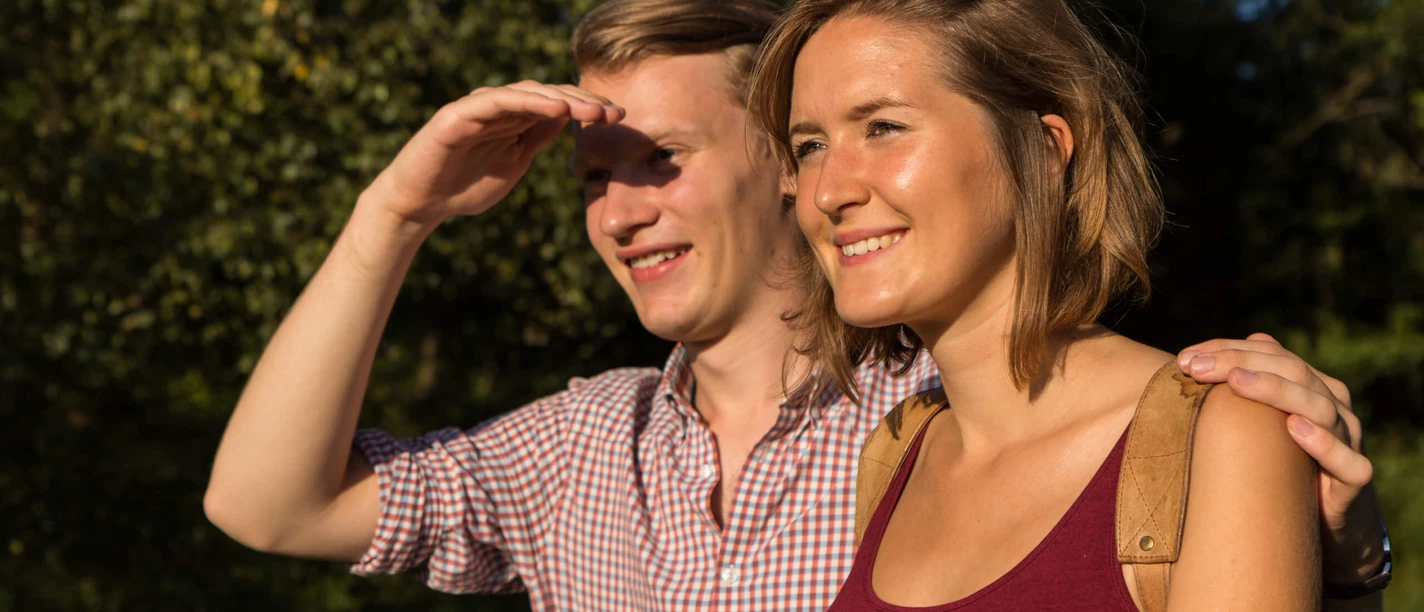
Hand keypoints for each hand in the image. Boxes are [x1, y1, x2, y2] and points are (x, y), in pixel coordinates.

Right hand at [363, 81, 623, 227]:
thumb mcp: (513, 164)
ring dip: (562, 98)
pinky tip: (555, 108)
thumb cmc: (464, 185)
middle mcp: (498, 107)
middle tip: (613, 111)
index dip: (588, 108)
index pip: (557, 104)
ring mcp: (478, 108)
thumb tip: (568, 118)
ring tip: (590, 109)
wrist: (420, 203)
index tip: (618, 118)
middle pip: (548, 93)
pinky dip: (526, 101)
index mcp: (514, 119)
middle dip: (583, 101)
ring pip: (526, 92)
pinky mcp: (457, 115)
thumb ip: (536, 139)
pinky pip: (496, 102)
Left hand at [1175, 332, 1384, 582]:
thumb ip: (1249, 387)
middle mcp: (1332, 404)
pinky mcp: (1355, 478)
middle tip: (1198, 369)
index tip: (1184, 359)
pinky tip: (1295, 428)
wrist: (1332, 524)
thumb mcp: (1263, 426)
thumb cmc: (1287, 465)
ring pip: (1319, 406)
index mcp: (1310, 385)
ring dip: (1276, 391)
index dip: (1227, 350)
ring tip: (1238, 383)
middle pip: (1292, 370)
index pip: (1270, 354)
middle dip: (1240, 364)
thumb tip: (1240, 344)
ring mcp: (1349, 438)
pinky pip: (1347, 460)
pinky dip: (1323, 443)